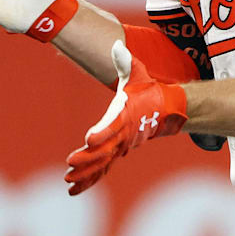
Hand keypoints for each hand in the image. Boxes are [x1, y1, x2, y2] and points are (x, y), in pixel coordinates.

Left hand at [65, 41, 187, 195]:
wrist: (165, 109)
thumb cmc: (146, 89)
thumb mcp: (137, 73)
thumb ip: (125, 61)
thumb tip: (117, 45)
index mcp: (126, 116)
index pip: (113, 126)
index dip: (101, 133)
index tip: (88, 139)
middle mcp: (123, 134)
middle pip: (105, 151)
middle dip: (88, 160)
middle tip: (69, 167)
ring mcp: (120, 146)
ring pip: (103, 164)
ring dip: (86, 174)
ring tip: (68, 183)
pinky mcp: (117, 152)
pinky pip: (103, 169)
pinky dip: (89, 180)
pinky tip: (74, 190)